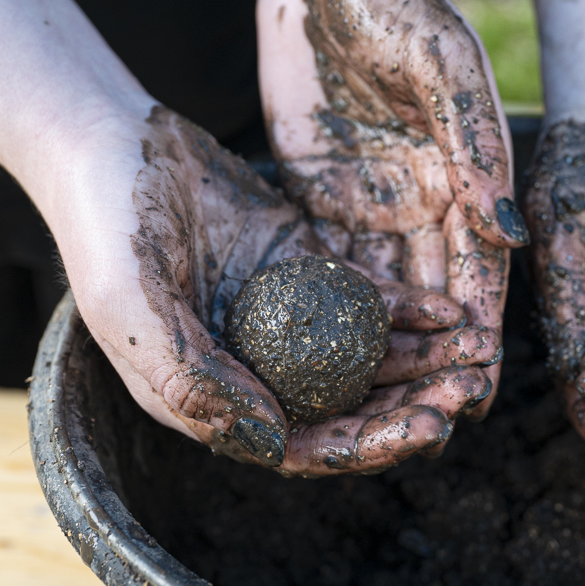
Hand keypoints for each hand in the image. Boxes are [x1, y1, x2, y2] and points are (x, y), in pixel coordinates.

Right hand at [66, 107, 499, 475]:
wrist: (107, 140)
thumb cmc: (106, 228)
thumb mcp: (134, 310)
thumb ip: (194, 381)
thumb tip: (275, 442)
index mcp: (211, 397)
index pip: (304, 444)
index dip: (368, 445)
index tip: (428, 428)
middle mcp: (255, 366)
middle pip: (348, 406)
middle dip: (412, 404)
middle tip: (470, 389)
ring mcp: (282, 319)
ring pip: (365, 356)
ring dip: (422, 359)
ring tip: (479, 350)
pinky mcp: (303, 269)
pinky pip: (364, 298)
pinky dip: (406, 307)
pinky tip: (449, 308)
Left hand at [257, 0, 525, 417]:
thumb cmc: (396, 1)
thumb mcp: (443, 66)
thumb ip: (476, 142)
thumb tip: (510, 232)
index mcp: (470, 173)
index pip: (482, 265)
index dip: (480, 325)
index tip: (476, 383)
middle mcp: (428, 201)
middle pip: (437, 295)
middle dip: (438, 359)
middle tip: (432, 421)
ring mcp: (375, 205)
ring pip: (386, 295)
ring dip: (389, 352)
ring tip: (384, 411)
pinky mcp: (324, 201)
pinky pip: (332, 269)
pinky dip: (335, 316)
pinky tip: (327, 363)